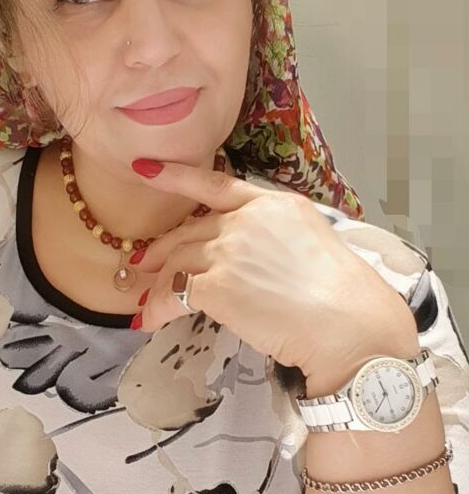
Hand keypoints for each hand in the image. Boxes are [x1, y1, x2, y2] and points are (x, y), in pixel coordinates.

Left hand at [130, 158, 416, 380]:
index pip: (216, 184)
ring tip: (147, 300)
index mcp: (274, 204)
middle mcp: (246, 220)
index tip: (149, 169)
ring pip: (178, 262)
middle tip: (143, 262)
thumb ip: (275, 236)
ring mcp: (228, 251)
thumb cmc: (345, 293)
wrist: (349, 324)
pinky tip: (153, 320)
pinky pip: (176, 294)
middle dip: (162, 248)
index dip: (179, 177)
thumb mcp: (314, 241)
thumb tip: (253, 254)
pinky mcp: (216, 285)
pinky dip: (160, 308)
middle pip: (190, 230)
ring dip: (158, 282)